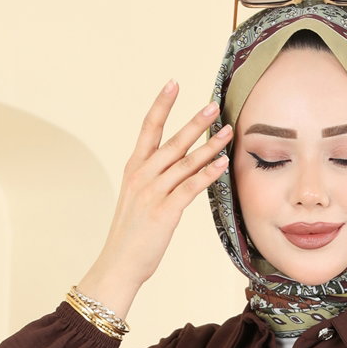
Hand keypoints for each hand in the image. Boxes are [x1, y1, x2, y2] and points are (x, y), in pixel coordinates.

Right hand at [77, 81, 231, 317]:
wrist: (119, 264)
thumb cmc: (131, 236)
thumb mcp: (137, 200)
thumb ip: (154, 181)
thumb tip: (176, 168)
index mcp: (134, 169)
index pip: (148, 129)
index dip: (161, 105)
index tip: (173, 83)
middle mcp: (142, 176)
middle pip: (171, 141)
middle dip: (194, 122)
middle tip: (214, 104)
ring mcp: (152, 193)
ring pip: (184, 163)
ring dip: (209, 146)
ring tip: (228, 132)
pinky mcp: (164, 212)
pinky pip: (189, 188)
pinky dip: (207, 175)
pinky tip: (222, 165)